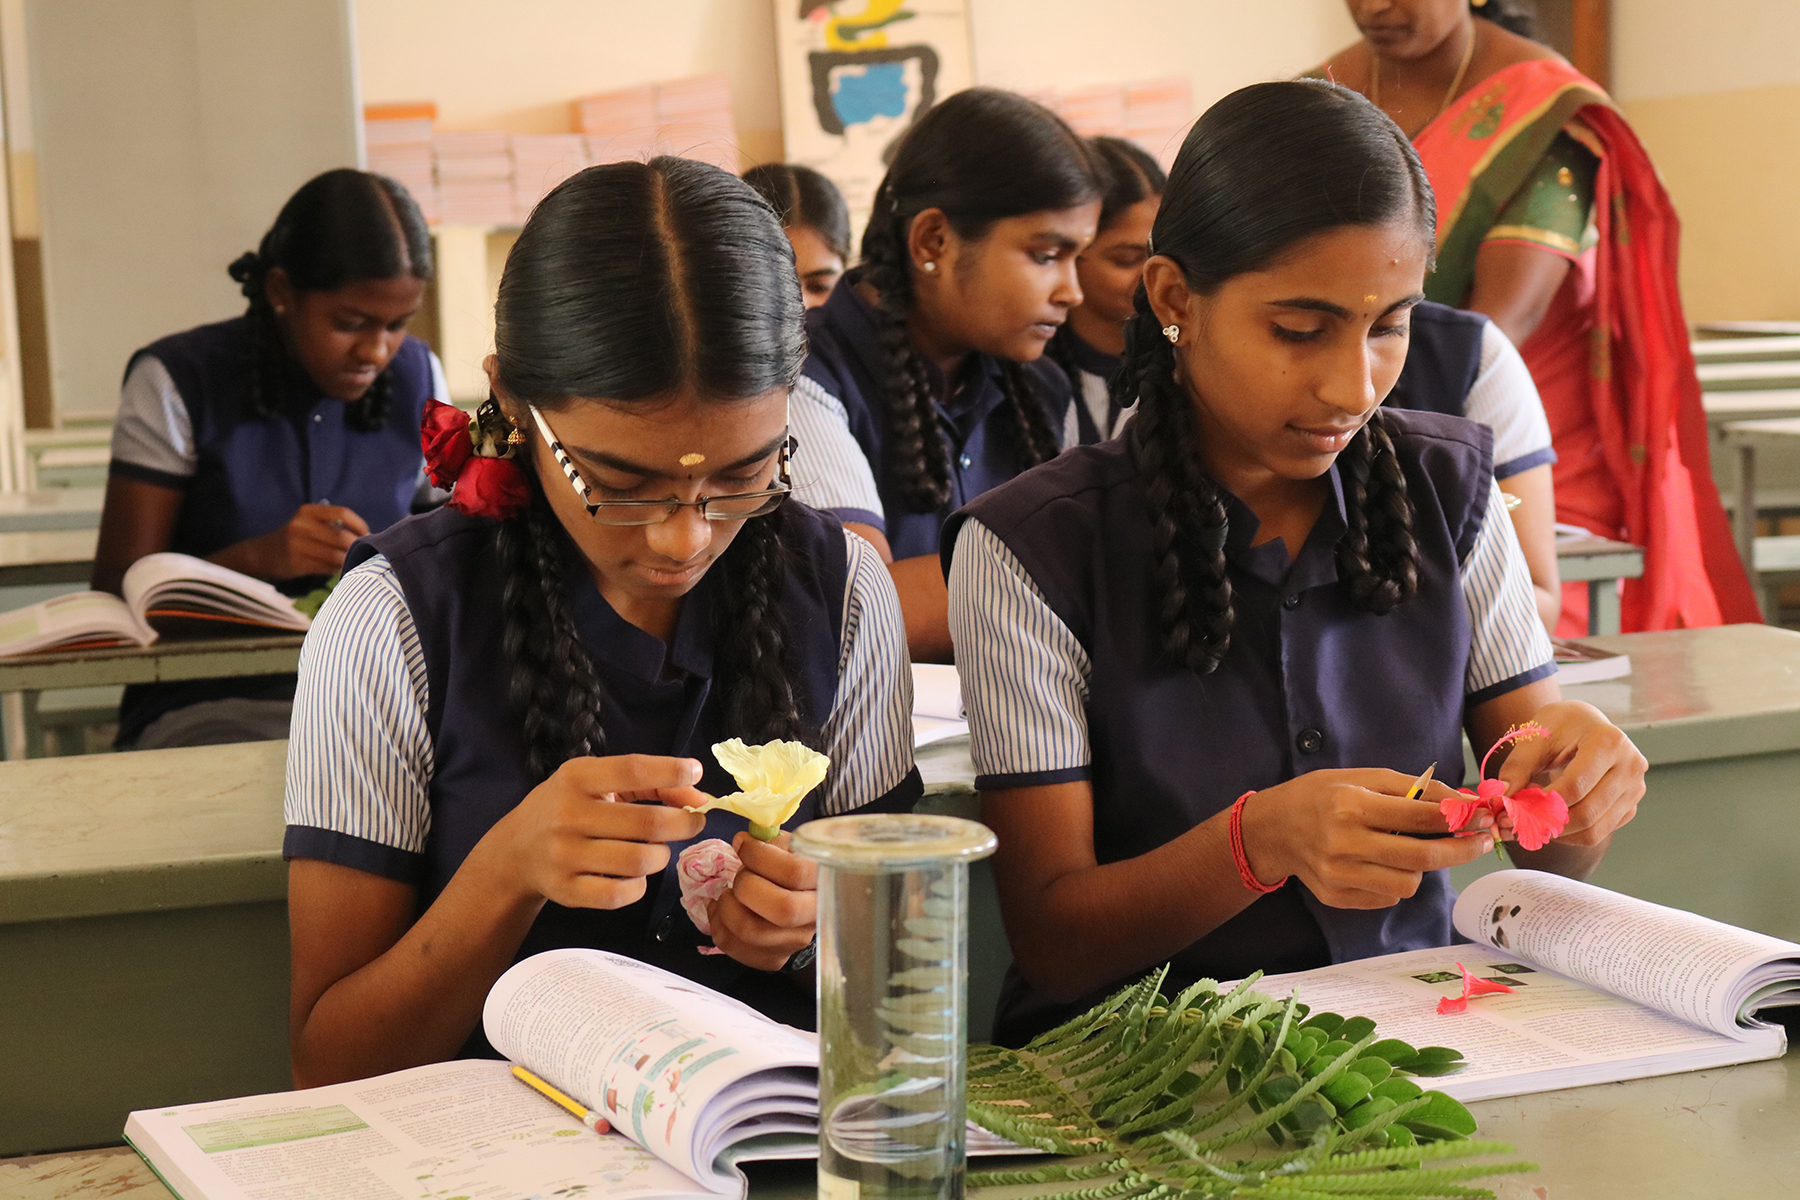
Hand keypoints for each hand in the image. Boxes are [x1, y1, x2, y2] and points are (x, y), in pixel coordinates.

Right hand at [240, 505, 370, 578]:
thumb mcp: (308, 522)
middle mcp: (302, 526)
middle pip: (342, 537)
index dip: (360, 524)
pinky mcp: (298, 564)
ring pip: (336, 555)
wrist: (264, 554)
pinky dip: (339, 568)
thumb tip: (368, 534)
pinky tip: (340, 568)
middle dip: (357, 546)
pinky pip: (328, 567)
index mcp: (308, 511)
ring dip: (349, 559)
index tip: (368, 534)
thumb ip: (332, 524)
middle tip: (365, 551)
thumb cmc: (295, 536)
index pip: (343, 512)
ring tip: (354, 561)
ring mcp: (298, 545)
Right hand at [482, 755, 707, 910]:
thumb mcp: (598, 782)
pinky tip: (636, 876)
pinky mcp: (565, 890)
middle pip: (647, 822)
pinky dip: (639, 886)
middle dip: (683, 823)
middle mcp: (567, 814)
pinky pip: (620, 894)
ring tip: (657, 849)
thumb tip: (698, 795)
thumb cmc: (570, 807)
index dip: (669, 771)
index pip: (631, 770)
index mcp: (576, 778)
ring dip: (661, 855)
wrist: (516, 850)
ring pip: (639, 860)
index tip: (696, 772)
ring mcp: (564, 855)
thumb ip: (649, 784)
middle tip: (693, 822)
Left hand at [709, 831, 818, 971]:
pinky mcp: (774, 958)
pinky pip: (737, 950)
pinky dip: (719, 928)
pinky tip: (719, 910)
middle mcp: (814, 917)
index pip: (794, 873)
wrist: (804, 900)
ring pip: (752, 932)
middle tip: (739, 876)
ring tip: (726, 894)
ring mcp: (795, 942)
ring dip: (727, 908)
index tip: (742, 845)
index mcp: (823, 881)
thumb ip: (769, 842)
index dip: (759, 856)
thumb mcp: (790, 846)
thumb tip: (742, 842)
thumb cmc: (795, 865)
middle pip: (780, 909)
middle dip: (746, 886)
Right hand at [1240, 769, 1495, 909]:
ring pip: (1407, 884)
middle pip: (1421, 857)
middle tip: (1480, 842)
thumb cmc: (1320, 796)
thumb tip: (1461, 802)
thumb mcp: (1362, 778)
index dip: (1459, 818)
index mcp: (1351, 805)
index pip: (1420, 816)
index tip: (1483, 817)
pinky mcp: (1336, 896)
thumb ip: (1412, 789)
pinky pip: (1386, 898)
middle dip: (1460, 851)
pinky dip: (1395, 881)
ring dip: (1422, 868)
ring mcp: (1339, 874)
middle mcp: (1344, 843)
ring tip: (1414, 850)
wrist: (1271, 829)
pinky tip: (1384, 863)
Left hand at [1496, 700, 1645, 847]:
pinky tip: (1550, 819)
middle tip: (1514, 822)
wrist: (1585, 724)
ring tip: (1530, 819)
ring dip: (1556, 832)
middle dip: (1546, 822)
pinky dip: (1570, 834)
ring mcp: (1634, 789)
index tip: (1514, 808)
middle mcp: (1630, 766)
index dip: (1543, 802)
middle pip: (1587, 812)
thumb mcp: (1536, 736)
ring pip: (1594, 829)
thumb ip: (1517, 767)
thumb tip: (1502, 798)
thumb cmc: (1560, 726)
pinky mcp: (1629, 806)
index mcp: (1609, 741)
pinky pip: (1598, 832)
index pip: (1575, 785)